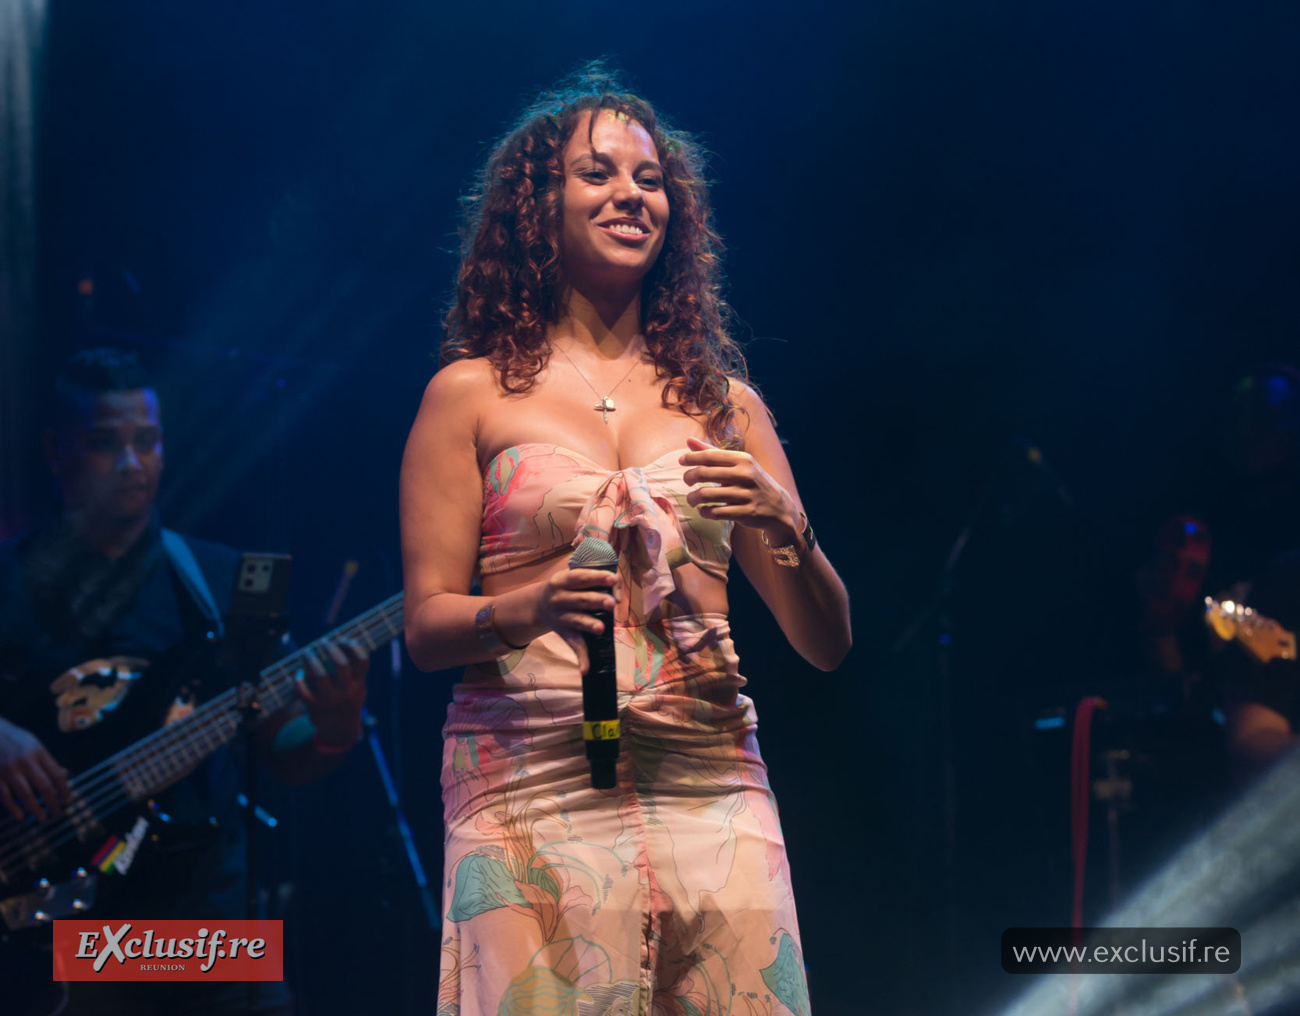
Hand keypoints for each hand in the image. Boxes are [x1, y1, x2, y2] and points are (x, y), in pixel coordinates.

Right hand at [0, 716, 70, 821]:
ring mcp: (10, 770)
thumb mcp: (34, 745)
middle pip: (44, 785)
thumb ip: (48, 761)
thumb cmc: (15, 740)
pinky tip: (21, 816)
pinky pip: (6, 796)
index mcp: (39, 752)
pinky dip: (13, 808)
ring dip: (36, 808)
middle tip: (58, 812)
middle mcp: (26, 762)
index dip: (65, 790)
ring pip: (26, 794)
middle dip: (53, 802)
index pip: (56, 774)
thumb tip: (64, 774)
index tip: (69, 801)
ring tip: (43, 818)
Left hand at [294, 639, 368, 747]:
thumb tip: (338, 643)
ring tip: (308, 654)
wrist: (340, 729)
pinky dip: (298, 682)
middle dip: (331, 649)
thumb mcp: (357, 686)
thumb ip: (352, 670)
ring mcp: (329, 698)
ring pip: (321, 676)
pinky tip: (298, 674)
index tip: (346, 640)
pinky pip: (303, 693)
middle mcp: (345, 690)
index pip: (362, 661)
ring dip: (312, 661)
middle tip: (323, 642)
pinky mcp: (314, 706)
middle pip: (341, 665)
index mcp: (358, 683)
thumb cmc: (347, 699)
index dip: (354, 647)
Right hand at [530, 567, 619, 674]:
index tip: (612, 579)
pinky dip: (581, 658)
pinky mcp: (566, 634)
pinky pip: (574, 646)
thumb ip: (592, 578)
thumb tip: (617, 583)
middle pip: (581, 600)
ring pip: (577, 621)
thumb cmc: (566, 588)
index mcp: (562, 581)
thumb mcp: (571, 577)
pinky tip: (586, 669)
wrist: (539, 605)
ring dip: (588, 625)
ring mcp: (562, 618)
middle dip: (597, 601)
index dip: (596, 578)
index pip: (580, 577)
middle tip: (611, 603)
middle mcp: (559, 599)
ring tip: (600, 628)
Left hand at [680, 436, 798, 543]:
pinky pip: (716, 513)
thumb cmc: (752, 482)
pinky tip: (703, 510)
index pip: (710, 455)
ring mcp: (746, 495)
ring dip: (693, 498)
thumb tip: (689, 441)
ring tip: (692, 499)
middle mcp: (746, 475)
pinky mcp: (746, 513)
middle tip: (686, 481)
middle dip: (689, 477)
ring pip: (707, 495)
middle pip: (704, 473)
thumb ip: (713, 453)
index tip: (681, 461)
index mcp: (743, 459)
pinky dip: (705, 512)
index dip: (691, 457)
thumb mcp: (738, 464)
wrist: (778, 507)